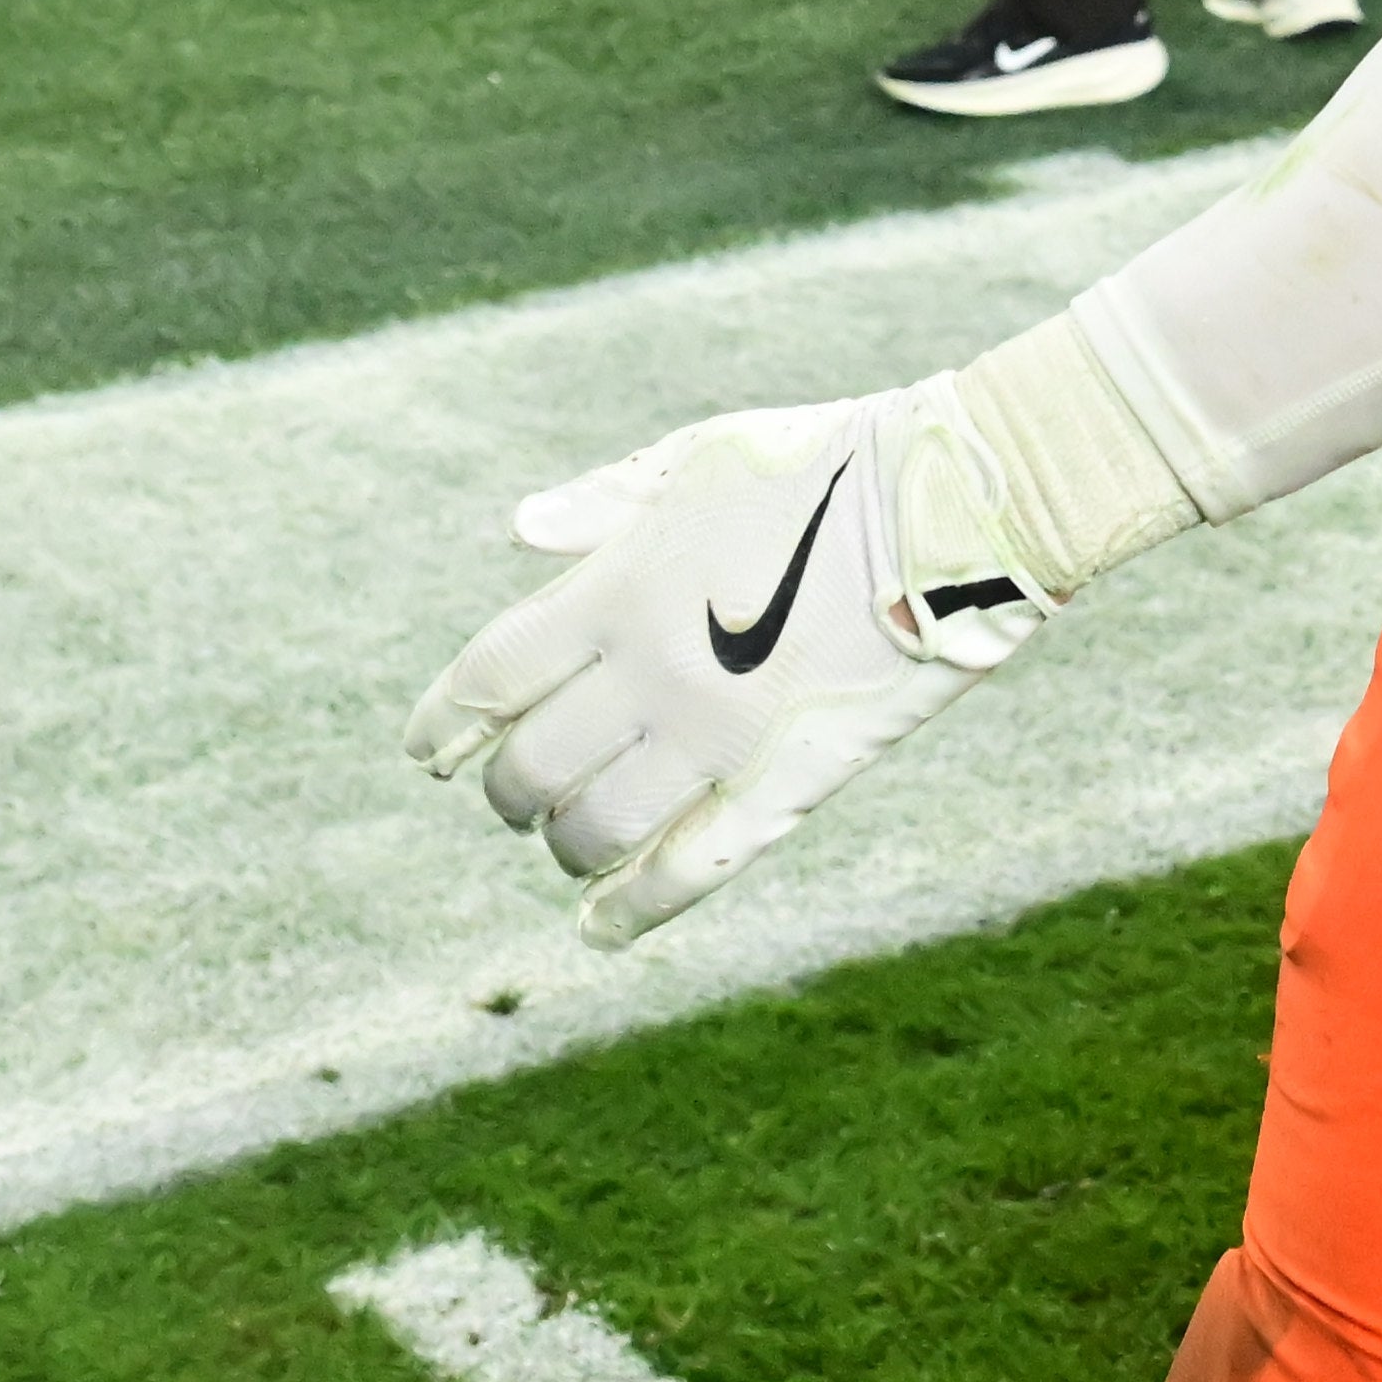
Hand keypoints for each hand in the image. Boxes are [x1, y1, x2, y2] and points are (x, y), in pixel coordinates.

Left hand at [406, 383, 1056, 943]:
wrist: (953, 504)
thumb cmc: (821, 463)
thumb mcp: (698, 456)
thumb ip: (602, 504)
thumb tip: (518, 535)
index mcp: (618, 588)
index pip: (489, 682)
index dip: (445, 725)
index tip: (429, 751)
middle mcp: (650, 673)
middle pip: (530, 768)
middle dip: (507, 790)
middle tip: (514, 790)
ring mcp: (716, 738)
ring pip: (595, 833)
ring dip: (563, 846)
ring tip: (568, 838)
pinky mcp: (784, 786)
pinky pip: (690, 873)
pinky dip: (633, 910)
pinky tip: (599, 925)